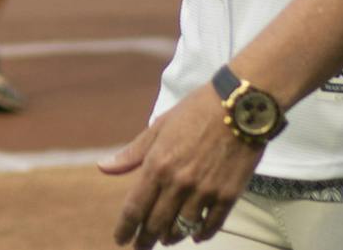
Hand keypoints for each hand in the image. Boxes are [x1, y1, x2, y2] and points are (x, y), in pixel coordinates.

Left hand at [99, 82, 264, 244]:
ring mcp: (205, 192)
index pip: (135, 208)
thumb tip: (104, 168)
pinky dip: (201, 233)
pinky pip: (211, 225)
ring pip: (182, 228)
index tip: (120, 239)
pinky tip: (195, 235)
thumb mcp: (158, 127)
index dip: (125, 228)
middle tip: (141, 246)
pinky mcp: (228, 196)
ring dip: (171, 237)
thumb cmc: (195, 111)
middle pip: (156, 222)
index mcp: (157, 165)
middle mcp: (179, 183)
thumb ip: (132, 153)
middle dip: (146, 238)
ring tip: (165, 239)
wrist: (239, 107)